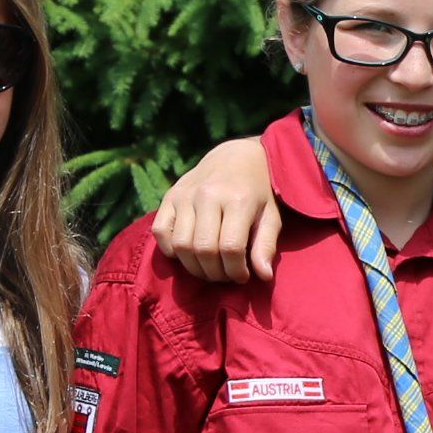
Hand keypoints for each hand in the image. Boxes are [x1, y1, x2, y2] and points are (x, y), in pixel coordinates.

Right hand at [152, 139, 282, 284]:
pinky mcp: (169, 196)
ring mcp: (185, 195)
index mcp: (238, 199)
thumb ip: (266, 245)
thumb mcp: (271, 216)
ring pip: (181, 245)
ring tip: (210, 269)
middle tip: (225, 276)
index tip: (243, 276)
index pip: (230, 248)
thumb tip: (263, 276)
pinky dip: (171, 250)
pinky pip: (161, 232)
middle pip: (204, 250)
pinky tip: (189, 253)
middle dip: (215, 273)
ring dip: (194, 267)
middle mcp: (208, 195)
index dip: (236, 271)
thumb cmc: (259, 192)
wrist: (238, 156)